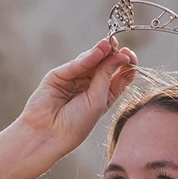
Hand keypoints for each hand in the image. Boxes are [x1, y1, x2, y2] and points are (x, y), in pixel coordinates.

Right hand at [18, 38, 137, 157]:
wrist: (48, 133)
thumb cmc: (75, 125)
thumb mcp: (98, 100)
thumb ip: (106, 76)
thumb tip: (120, 55)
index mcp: (105, 96)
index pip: (119, 76)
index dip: (125, 65)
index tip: (129, 58)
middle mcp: (90, 86)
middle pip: (105, 65)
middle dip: (113, 54)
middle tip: (119, 48)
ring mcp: (75, 79)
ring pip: (91, 61)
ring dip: (101, 52)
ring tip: (108, 45)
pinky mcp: (60, 75)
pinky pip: (76, 64)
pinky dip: (87, 58)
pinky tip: (97, 52)